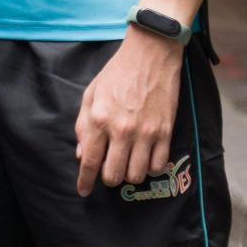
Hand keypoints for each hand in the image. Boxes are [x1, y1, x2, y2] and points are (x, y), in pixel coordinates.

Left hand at [74, 29, 182, 193]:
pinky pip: (158, 166)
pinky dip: (150, 168)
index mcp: (99, 119)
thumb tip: (81, 154)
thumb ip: (83, 125)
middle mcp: (122, 130)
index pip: (90, 161)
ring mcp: (146, 133)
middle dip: (109, 179)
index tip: (83, 191)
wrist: (151, 55)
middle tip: (109, 171)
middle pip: (114, 175)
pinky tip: (145, 159)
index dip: (85, 181)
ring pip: (136, 175)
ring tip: (127, 163)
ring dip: (129, 174)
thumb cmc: (117, 73)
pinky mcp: (165, 132)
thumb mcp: (91, 94)